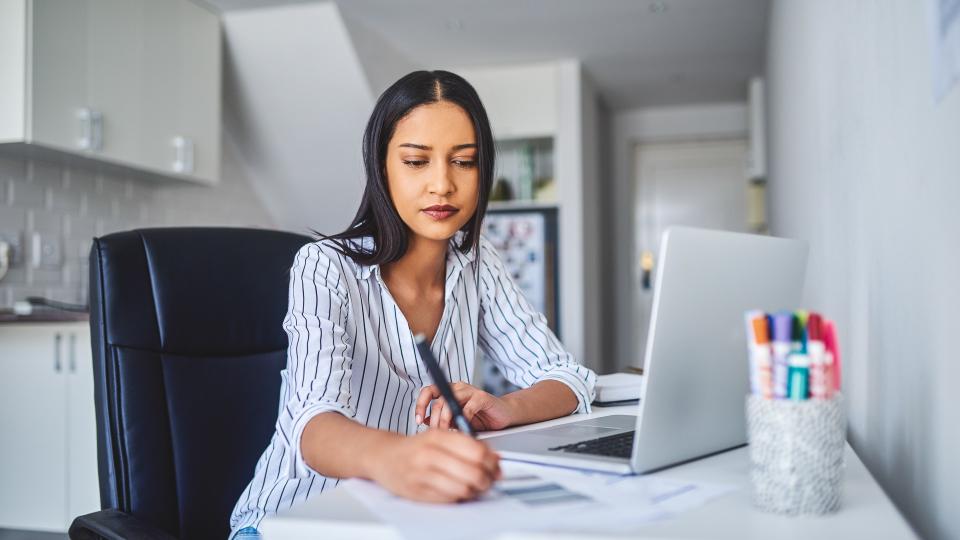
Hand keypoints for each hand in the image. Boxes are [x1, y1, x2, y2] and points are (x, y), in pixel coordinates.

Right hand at [368, 429, 500, 502]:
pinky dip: (459, 497)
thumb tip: (495, 458)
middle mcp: (429, 454)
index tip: (497, 467)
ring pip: (463, 488)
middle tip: (489, 480)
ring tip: (475, 487)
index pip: (477, 451)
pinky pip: (448, 499)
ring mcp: (422, 474)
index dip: (492, 462)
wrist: (382, 456)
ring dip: (475, 491)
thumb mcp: (439, 436)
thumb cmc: (415, 447)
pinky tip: (458, 491)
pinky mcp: (417, 492)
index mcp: (437, 436)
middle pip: (473, 472)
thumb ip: (466, 444)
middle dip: (487, 480)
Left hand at [415, 382, 515, 430]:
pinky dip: (463, 421)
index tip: (417, 421)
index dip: (420, 405)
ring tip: (447, 432)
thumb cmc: (480, 417)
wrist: (503, 415)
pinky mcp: (482, 397)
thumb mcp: (456, 420)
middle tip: (435, 433)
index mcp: (449, 391)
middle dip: (434, 419)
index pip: (428, 392)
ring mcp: (470, 391)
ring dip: (445, 419)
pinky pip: (468, 408)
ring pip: (450, 402)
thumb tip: (424, 421)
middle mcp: (458, 388)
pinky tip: (463, 430)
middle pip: (438, 399)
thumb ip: (441, 418)